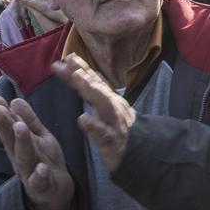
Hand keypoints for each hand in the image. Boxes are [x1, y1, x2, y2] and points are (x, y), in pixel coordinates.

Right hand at [0, 95, 73, 209]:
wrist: (55, 194)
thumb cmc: (44, 161)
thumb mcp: (38, 138)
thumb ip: (28, 121)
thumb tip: (14, 100)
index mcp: (19, 147)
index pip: (9, 129)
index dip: (2, 115)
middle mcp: (21, 159)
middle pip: (12, 142)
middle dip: (6, 126)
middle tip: (0, 109)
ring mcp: (30, 174)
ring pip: (24, 158)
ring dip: (22, 143)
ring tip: (20, 127)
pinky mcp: (42, 188)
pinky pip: (40, 182)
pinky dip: (39, 175)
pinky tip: (41, 168)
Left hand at [53, 55, 135, 171]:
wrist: (142, 154)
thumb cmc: (122, 131)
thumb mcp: (111, 109)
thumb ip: (99, 92)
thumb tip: (90, 72)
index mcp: (111, 101)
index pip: (95, 81)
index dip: (82, 68)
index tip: (67, 56)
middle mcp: (114, 107)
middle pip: (98, 87)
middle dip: (84, 73)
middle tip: (69, 61)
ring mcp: (115, 123)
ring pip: (103, 104)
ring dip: (91, 90)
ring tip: (78, 78)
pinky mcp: (114, 141)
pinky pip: (104, 133)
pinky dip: (94, 126)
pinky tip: (83, 119)